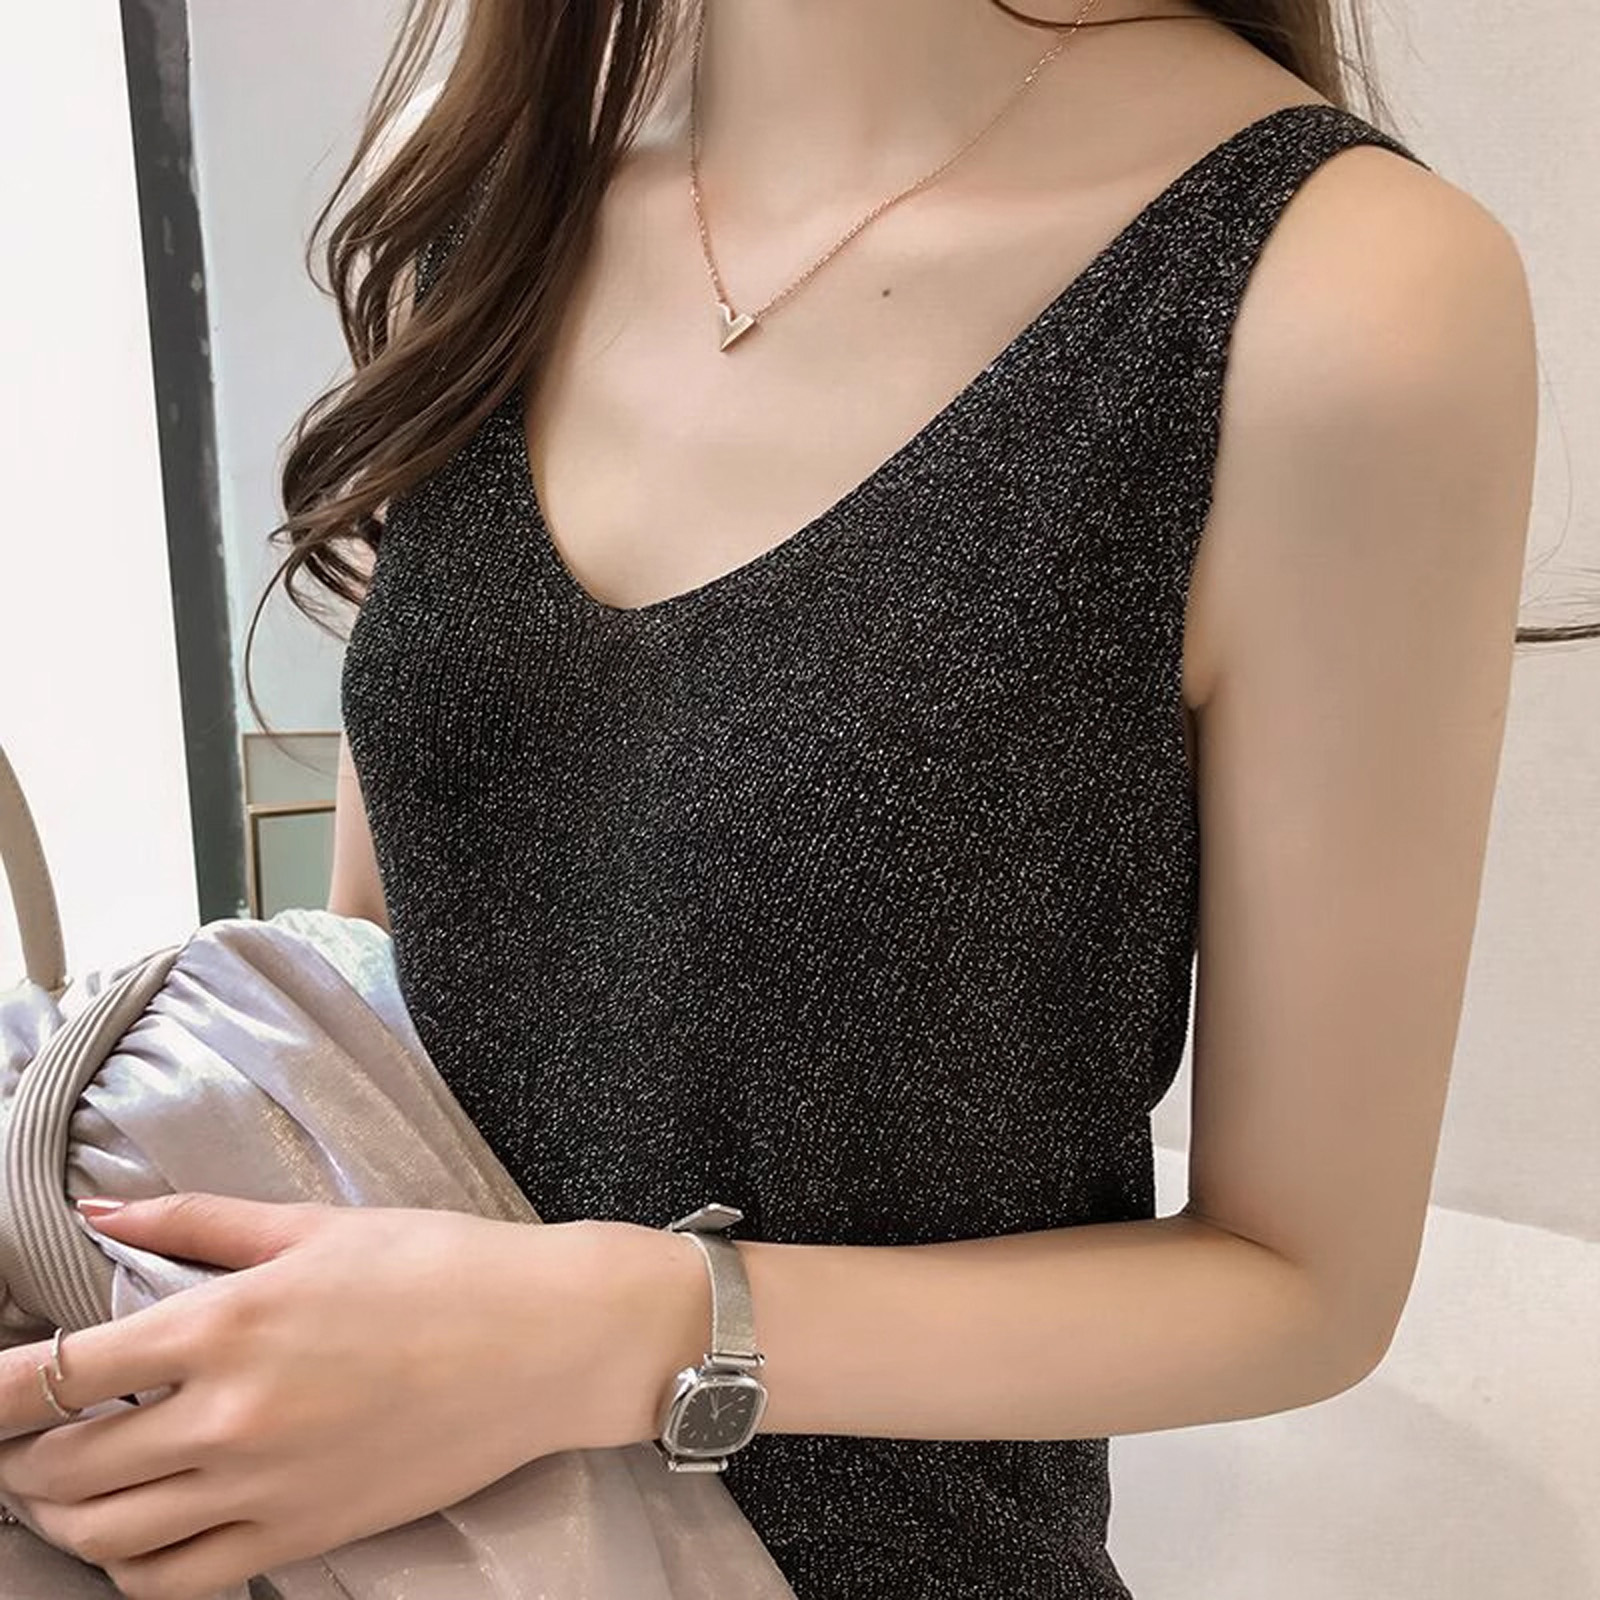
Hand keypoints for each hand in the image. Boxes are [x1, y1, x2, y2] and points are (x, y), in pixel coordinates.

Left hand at [0, 1193, 706, 1599]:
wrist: (542, 1340)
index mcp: (225, 1322)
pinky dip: (130, 1568)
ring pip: (103, 1536)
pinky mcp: (302, 1535)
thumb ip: (197, 1221)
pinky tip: (135, 1535)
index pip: (57, 1376)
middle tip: (25, 1435)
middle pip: (59, 1469)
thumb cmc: (438, 1266)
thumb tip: (98, 1213)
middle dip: (17, 1458)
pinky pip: (176, 1583)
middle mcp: (227, 1415)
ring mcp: (262, 1487)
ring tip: (63, 1485)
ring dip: (59, 1515)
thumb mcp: (315, 1225)